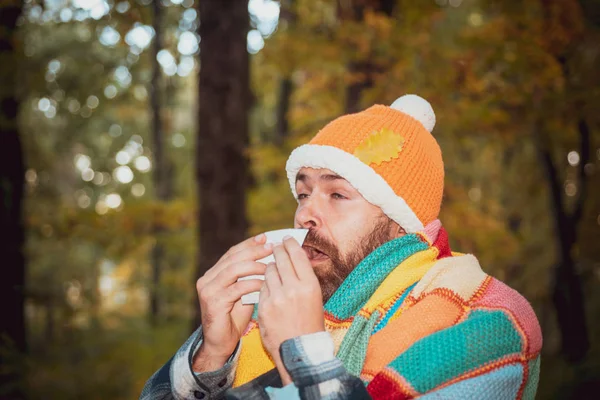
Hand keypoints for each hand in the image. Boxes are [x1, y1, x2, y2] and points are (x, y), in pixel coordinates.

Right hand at [193, 234, 272, 371]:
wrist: (221, 343)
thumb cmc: (235, 317)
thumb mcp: (244, 292)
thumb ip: (250, 276)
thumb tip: (271, 257)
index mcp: (213, 274)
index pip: (232, 253)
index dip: (249, 244)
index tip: (266, 238)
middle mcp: (207, 279)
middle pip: (233, 258)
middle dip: (254, 251)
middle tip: (271, 247)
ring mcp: (208, 290)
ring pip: (234, 270)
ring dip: (255, 265)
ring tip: (270, 265)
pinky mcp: (213, 302)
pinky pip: (237, 288)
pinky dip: (252, 284)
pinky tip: (265, 283)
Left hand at [258, 236, 324, 383]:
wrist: (300, 350)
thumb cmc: (310, 322)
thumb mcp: (314, 297)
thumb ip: (303, 278)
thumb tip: (294, 257)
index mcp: (310, 284)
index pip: (297, 255)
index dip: (290, 244)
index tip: (286, 239)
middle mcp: (294, 288)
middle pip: (281, 259)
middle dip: (276, 250)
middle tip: (274, 245)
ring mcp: (278, 297)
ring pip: (268, 271)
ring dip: (269, 268)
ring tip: (271, 268)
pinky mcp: (265, 306)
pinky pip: (261, 287)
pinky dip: (264, 285)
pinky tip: (267, 287)